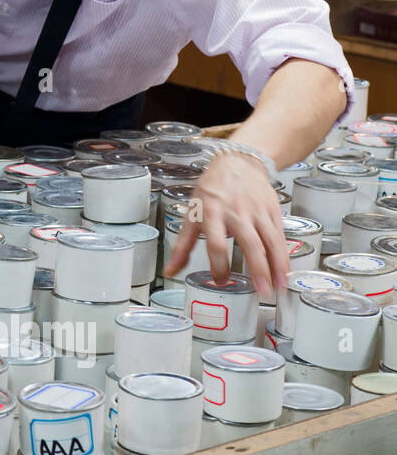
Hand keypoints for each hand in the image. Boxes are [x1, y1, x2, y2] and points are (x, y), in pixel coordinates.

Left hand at [163, 152, 287, 299]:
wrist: (238, 163)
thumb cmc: (212, 190)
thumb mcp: (191, 213)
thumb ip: (182, 245)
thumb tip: (170, 270)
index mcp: (212, 213)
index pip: (215, 243)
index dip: (218, 264)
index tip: (220, 280)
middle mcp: (236, 212)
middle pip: (249, 243)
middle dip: (257, 268)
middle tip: (261, 291)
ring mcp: (257, 212)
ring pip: (270, 241)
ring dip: (276, 266)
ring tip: (279, 287)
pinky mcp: (272, 211)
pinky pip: (280, 236)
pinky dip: (284, 255)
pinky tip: (285, 271)